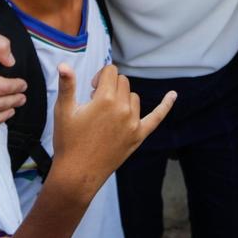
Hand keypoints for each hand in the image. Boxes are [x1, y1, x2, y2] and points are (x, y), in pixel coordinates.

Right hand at [50, 63, 174, 196]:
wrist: (78, 173)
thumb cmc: (68, 141)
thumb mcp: (63, 110)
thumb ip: (66, 84)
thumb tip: (63, 64)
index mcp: (105, 99)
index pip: (110, 71)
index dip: (99, 77)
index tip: (90, 88)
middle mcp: (123, 109)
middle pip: (122, 82)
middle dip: (110, 86)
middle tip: (95, 102)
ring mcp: (133, 123)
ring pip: (133, 97)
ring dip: (123, 98)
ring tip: (106, 114)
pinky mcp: (139, 136)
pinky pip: (156, 117)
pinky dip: (165, 105)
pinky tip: (174, 95)